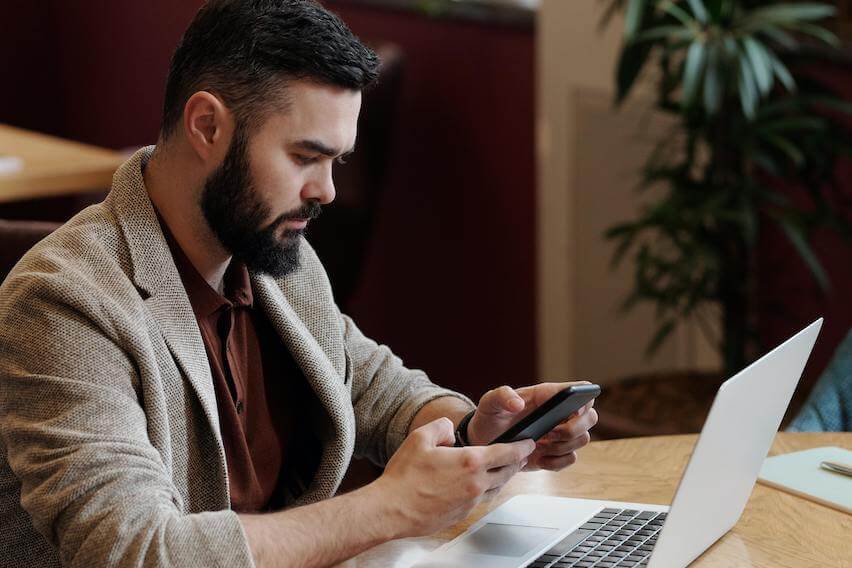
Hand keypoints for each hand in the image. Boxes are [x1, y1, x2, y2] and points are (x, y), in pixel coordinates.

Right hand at [373, 417, 534, 537]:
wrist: (392, 510)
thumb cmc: (404, 477)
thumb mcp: (420, 438)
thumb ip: (440, 427)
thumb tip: (449, 429)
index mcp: (469, 462)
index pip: (506, 453)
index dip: (521, 447)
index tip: (529, 443)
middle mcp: (475, 483)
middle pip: (507, 472)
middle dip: (516, 462)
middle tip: (521, 456)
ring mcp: (470, 502)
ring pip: (496, 488)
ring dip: (503, 478)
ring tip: (503, 470)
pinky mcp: (461, 515)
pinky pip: (481, 500)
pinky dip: (486, 491)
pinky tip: (479, 486)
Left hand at [466, 382, 597, 470]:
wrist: (485, 442)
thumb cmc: (490, 416)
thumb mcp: (490, 402)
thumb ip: (502, 396)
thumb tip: (518, 404)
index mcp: (547, 395)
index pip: (579, 389)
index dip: (585, 398)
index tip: (574, 410)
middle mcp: (560, 414)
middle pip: (590, 417)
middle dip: (574, 428)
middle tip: (550, 433)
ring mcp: (559, 434)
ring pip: (583, 439)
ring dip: (563, 446)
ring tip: (539, 445)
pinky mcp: (555, 453)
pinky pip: (570, 459)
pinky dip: (557, 462)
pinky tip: (538, 459)